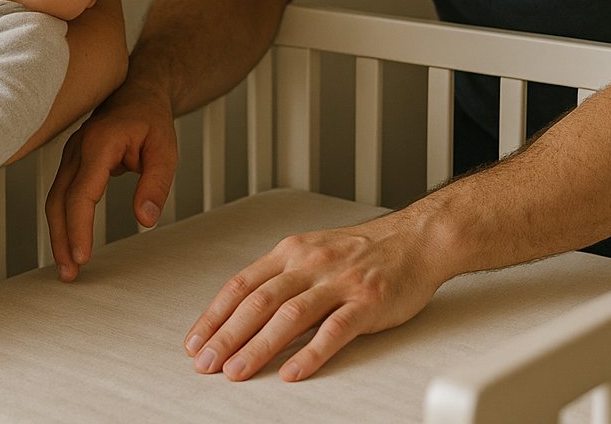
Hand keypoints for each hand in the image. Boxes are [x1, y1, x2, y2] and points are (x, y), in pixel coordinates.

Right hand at [44, 85, 177, 280]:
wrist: (138, 92)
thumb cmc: (151, 120)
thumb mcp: (165, 150)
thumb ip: (156, 185)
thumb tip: (145, 220)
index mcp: (99, 144)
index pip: (81, 193)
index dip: (78, 227)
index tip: (81, 257)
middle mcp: (77, 149)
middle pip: (59, 201)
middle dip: (61, 239)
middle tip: (69, 274)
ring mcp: (70, 154)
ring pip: (55, 199)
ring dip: (58, 233)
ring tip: (67, 266)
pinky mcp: (71, 162)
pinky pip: (61, 194)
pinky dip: (61, 219)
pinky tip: (68, 240)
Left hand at [183, 213, 444, 381]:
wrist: (415, 240)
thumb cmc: (362, 251)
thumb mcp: (312, 252)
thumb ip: (280, 278)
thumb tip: (241, 312)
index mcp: (290, 251)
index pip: (241, 285)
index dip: (214, 315)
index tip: (195, 342)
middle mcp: (310, 263)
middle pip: (258, 301)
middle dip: (227, 335)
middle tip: (206, 363)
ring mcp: (339, 282)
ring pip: (289, 316)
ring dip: (258, 347)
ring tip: (237, 371)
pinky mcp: (367, 301)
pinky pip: (334, 330)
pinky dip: (311, 353)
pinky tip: (293, 371)